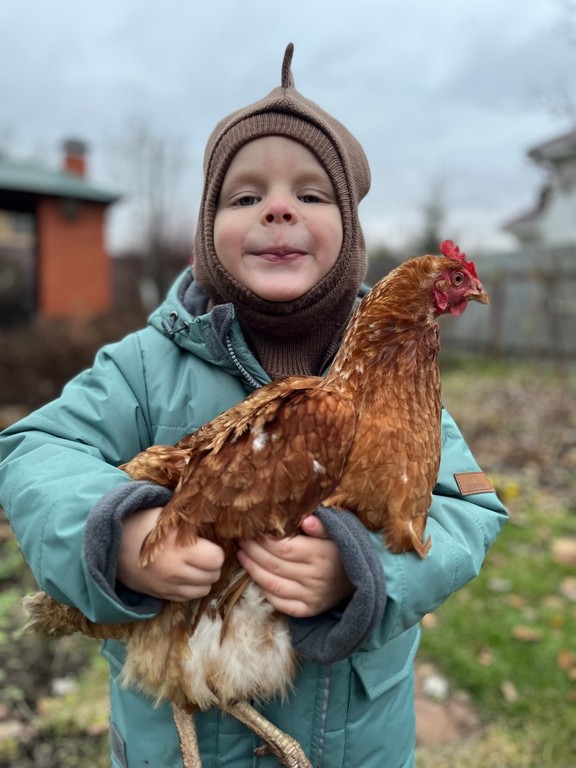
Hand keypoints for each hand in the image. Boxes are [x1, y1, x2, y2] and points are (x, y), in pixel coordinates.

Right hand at [117, 507, 224, 601]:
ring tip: (195, 565)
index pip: (216, 559)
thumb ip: (191, 522)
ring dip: (204, 578)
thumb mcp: (168, 516)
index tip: (209, 544)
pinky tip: (185, 575)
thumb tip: (216, 522)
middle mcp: (175, 572)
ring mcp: (168, 587)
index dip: (216, 550)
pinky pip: (188, 598)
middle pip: (213, 576)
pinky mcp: (161, 596)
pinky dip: (191, 588)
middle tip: (203, 554)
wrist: (113, 545)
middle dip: (212, 565)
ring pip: (203, 590)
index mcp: (179, 549)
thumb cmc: (144, 524)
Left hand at [237, 514, 353, 617]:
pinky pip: (281, 603)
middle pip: (273, 564)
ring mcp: (311, 596)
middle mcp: (314, 577)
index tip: (251, 529)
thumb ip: (321, 526)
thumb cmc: (343, 550)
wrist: (361, 581)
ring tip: (241, 556)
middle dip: (252, 551)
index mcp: (320, 555)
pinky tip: (257, 577)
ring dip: (252, 570)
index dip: (263, 539)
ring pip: (272, 584)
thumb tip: (305, 519)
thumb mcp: (338, 533)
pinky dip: (265, 591)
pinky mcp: (308, 610)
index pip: (283, 548)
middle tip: (241, 539)